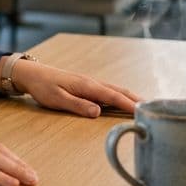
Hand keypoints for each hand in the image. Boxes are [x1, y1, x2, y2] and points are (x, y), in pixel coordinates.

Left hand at [9, 60, 141, 117]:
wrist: (32, 73)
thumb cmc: (43, 87)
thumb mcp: (57, 99)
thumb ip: (77, 105)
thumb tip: (98, 112)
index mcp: (87, 86)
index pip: (113, 96)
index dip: (129, 104)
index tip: (143, 112)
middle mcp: (91, 82)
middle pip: (119, 91)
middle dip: (136, 100)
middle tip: (154, 109)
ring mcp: (89, 83)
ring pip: (114, 90)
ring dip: (129, 97)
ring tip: (144, 106)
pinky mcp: (86, 86)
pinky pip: (107, 91)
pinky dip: (119, 96)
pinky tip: (123, 101)